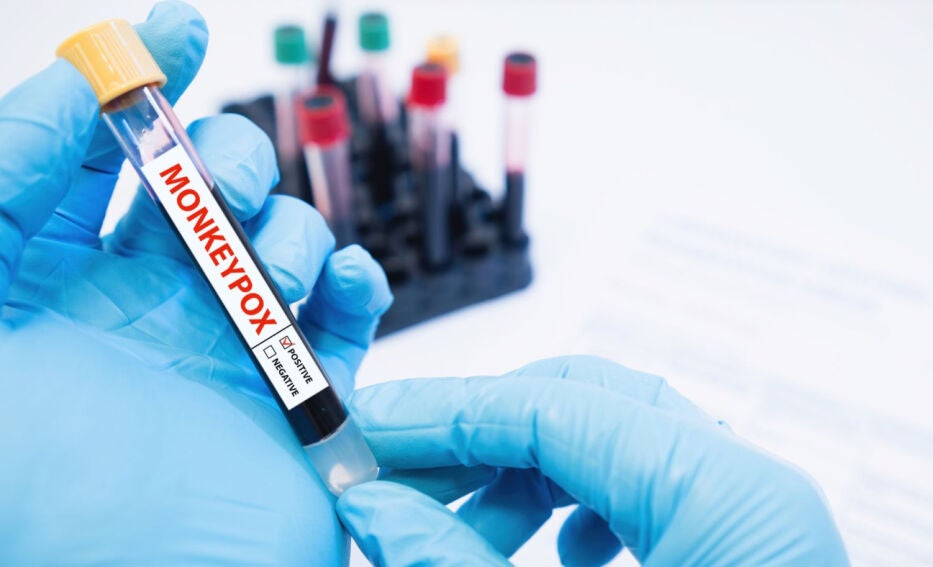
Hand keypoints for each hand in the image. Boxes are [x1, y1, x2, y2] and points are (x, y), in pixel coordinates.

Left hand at [0, 2, 390, 563]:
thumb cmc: (8, 477)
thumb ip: (8, 177)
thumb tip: (75, 81)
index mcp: (52, 287)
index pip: (99, 163)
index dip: (135, 87)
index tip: (175, 30)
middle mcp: (143, 315)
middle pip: (205, 195)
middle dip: (230, 159)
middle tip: (226, 177)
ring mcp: (225, 357)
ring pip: (283, 246)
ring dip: (293, 227)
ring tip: (275, 262)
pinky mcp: (294, 407)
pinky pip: (346, 329)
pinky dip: (359, 288)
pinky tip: (341, 285)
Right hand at [337, 356, 848, 565]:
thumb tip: (378, 510)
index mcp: (727, 499)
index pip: (555, 407)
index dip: (444, 413)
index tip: (367, 431)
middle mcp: (750, 494)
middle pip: (589, 408)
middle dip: (479, 436)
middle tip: (394, 471)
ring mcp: (752, 522)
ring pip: (616, 449)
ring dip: (522, 475)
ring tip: (451, 528)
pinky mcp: (740, 552)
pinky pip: (649, 499)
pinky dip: (579, 510)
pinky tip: (551, 556)